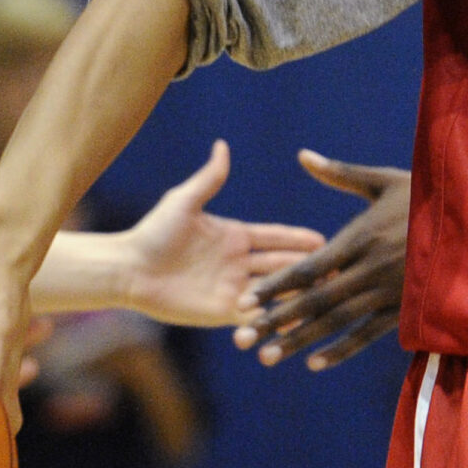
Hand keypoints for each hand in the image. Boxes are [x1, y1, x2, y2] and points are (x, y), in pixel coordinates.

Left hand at [119, 141, 324, 324]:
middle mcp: (239, 263)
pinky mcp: (224, 313)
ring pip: (275, 292)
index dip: (299, 239)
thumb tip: (222, 145)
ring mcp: (234, 289)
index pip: (276, 237)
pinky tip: (298, 321)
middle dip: (309, 267)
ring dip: (298, 294)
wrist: (128, 271)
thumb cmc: (152, 232)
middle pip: (282, 265)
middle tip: (339, 270)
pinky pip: (256, 317)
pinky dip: (277, 318)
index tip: (325, 239)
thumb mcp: (184, 202)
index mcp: (234, 235)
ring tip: (326, 298)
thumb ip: (209, 179)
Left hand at [234, 151, 409, 369]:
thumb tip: (303, 156)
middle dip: (277, 320)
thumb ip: (341, 174)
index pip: (308, 267)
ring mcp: (388, 293)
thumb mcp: (385, 180)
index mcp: (360, 237)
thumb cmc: (429, 196)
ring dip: (301, 340)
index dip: (275, 286)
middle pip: (315, 300)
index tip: (246, 300)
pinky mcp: (406, 309)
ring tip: (269, 356)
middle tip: (243, 338)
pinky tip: (314, 363)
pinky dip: (342, 349)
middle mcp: (370, 268)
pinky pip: (369, 333)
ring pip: (337, 321)